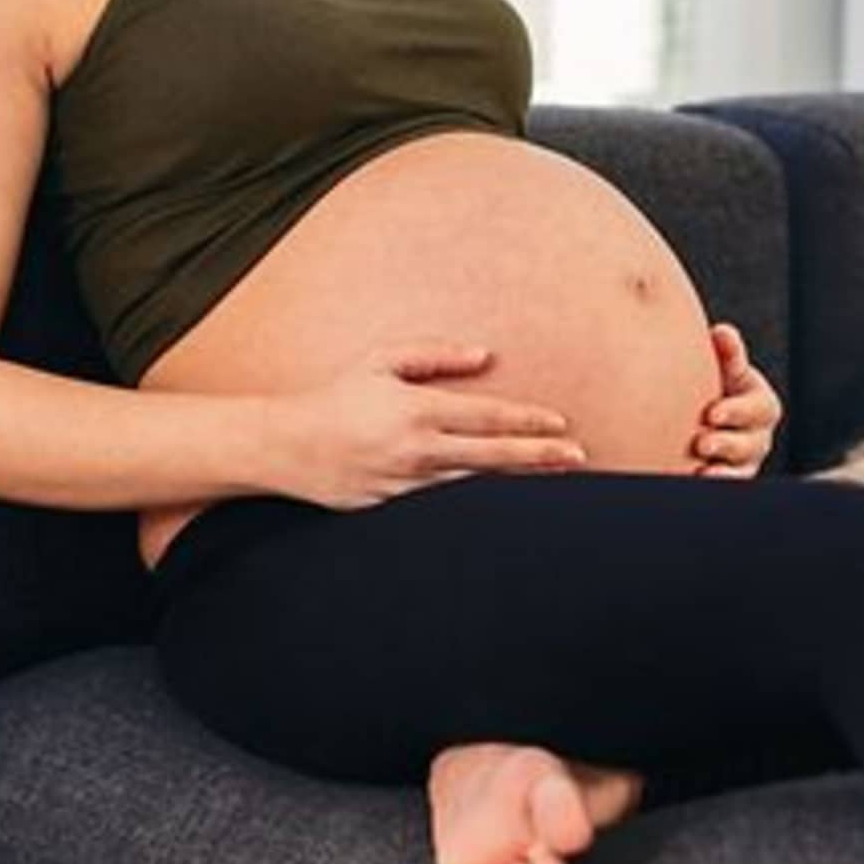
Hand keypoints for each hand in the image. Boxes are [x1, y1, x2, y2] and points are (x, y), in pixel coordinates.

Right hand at [269, 339, 588, 509]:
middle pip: (494, 456)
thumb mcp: (379, 362)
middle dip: (540, 457)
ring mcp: (409, 485)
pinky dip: (483, 502)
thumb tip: (484, 356)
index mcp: (416, 411)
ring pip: (478, 486)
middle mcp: (417, 451)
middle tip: (578, 458)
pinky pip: (450, 505)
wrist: (284, 449)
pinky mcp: (398, 509)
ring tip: (558, 477)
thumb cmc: (336, 398)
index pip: (487, 416)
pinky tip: (509, 500)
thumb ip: (433, 354)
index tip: (561, 424)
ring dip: (519, 482)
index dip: (528, 421)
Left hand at [691, 322, 781, 477]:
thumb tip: (722, 332)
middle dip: (728, 444)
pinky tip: (695, 481)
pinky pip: (728, 487)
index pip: (759, 408)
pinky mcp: (731, 479)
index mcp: (760, 404)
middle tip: (702, 443)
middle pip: (753, 443)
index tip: (712, 414)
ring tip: (702, 469)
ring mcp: (746, 462)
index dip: (738, 411)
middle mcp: (758, 435)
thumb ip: (727, 354)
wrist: (698, 414)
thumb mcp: (724, 369)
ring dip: (723, 470)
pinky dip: (714, 485)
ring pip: (742, 470)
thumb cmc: (715, 384)